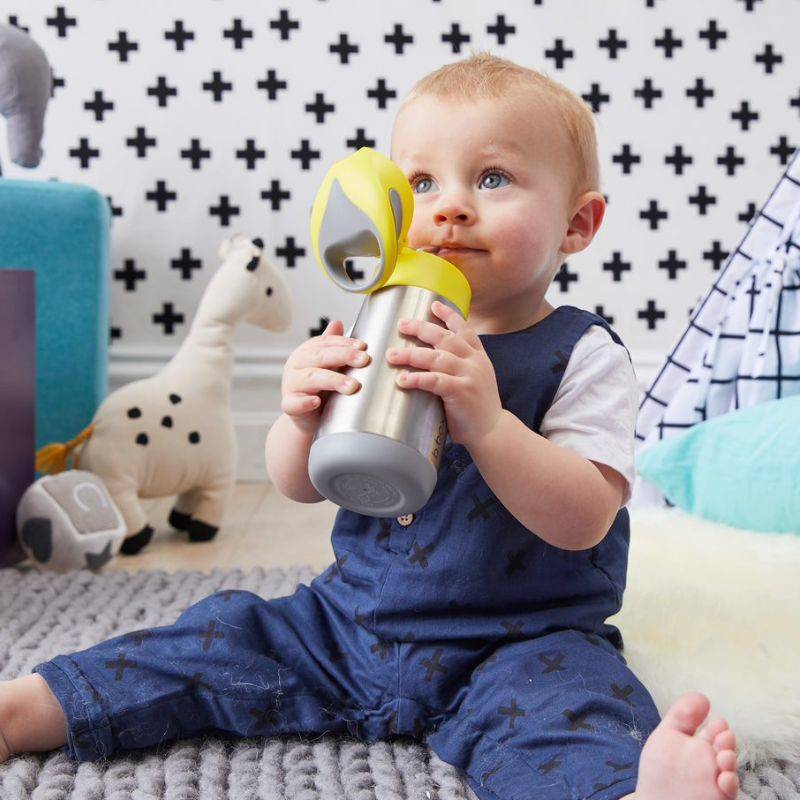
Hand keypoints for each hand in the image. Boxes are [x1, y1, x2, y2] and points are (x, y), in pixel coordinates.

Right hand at [281, 319, 369, 433]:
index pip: (325, 343)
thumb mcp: (329, 366)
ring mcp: (290, 385)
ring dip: (332, 380)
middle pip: (319, 357)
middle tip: (364, 360)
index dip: (344, 343)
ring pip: (310, 378)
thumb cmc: (322, 390)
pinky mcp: (289, 405)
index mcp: (306, 353)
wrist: (309, 419)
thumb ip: (333, 346)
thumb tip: (337, 322)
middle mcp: (296, 366)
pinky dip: (304, 402)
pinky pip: (293, 403)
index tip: (363, 347)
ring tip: (352, 386)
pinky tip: (316, 401)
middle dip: (343, 356)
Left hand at [386, 300, 503, 448]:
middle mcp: (475, 362)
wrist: (493, 432)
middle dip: (421, 328)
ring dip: (411, 354)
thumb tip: (429, 359)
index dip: (449, 316)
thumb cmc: (478, 408)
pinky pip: (435, 381)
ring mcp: (469, 376)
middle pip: (445, 338)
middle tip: (402, 324)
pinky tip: (402, 379)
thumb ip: (458, 367)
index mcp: (478, 357)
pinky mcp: (461, 392)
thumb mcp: (475, 379)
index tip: (434, 304)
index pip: (464, 329)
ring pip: (436, 357)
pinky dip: (417, 378)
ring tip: (392, 355)